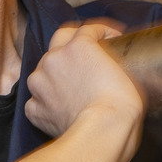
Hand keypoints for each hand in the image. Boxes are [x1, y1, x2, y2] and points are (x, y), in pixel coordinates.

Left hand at [25, 19, 144, 150]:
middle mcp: (54, 58)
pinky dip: (46, 102)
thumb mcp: (127, 74)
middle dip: (73, 41)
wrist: (101, 133)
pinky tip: (60, 108)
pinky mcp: (34, 108)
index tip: (110, 39)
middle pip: (60, 38)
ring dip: (56, 73)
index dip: (102, 32)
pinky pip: (37, 100)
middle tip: (86, 53)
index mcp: (79, 46)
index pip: (89, 29)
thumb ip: (112, 64)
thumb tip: (114, 70)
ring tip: (72, 87)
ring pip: (43, 70)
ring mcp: (40, 83)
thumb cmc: (120, 106)